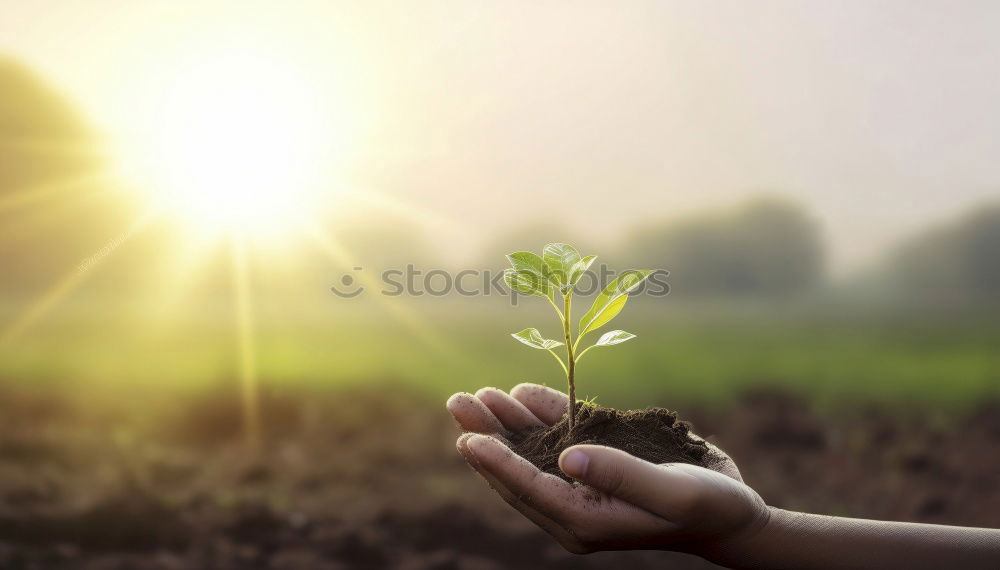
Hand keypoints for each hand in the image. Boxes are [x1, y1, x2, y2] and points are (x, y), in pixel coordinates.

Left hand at [446, 383, 768, 555]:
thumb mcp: (671, 491)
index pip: (529, 488)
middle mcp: (576, 505)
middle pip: (518, 469)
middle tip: (458, 400)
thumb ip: (620, 475)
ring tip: (477, 394)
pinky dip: (540, 416)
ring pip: (531, 453)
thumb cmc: (709, 505)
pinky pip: (559, 440)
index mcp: (587, 520)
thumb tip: (567, 457)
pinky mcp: (597, 465)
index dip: (496, 462)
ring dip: (505, 423)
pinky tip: (522, 394)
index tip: (467, 436)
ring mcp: (584, 485)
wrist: (732, 512)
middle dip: (487, 433)